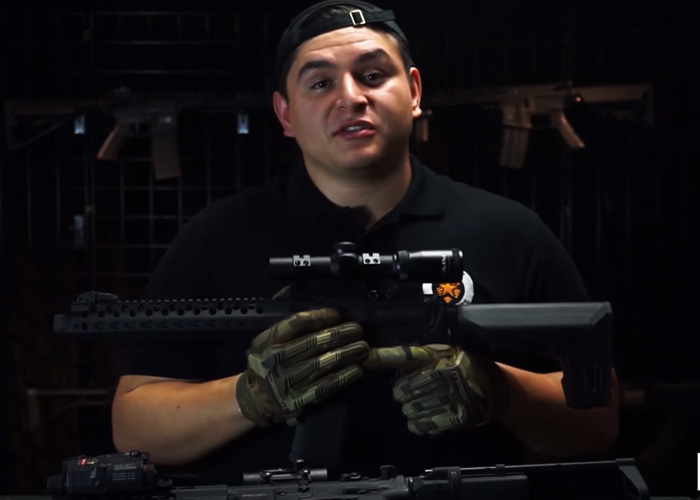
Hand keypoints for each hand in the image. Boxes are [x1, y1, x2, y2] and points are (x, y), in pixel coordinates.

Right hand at [236, 308, 367, 426]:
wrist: (256, 399)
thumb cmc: (267, 363)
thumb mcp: (265, 340)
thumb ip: (284, 320)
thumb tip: (292, 290)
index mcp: (266, 342)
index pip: (295, 324)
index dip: (319, 317)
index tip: (336, 314)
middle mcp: (275, 361)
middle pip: (312, 343)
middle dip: (338, 334)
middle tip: (357, 329)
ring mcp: (286, 383)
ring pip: (322, 364)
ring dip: (346, 354)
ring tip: (362, 347)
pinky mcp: (297, 401)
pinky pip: (324, 386)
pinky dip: (342, 377)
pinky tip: (356, 369)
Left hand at [364, 344, 509, 435]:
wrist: (494, 388)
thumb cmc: (466, 366)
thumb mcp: (446, 351)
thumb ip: (422, 355)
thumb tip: (386, 358)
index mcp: (439, 355)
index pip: (405, 355)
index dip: (383, 357)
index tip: (366, 358)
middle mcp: (442, 374)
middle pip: (403, 389)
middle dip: (403, 393)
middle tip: (411, 391)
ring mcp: (448, 397)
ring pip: (411, 408)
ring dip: (411, 409)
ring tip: (422, 404)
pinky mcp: (453, 416)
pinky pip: (423, 424)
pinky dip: (418, 424)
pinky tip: (423, 418)